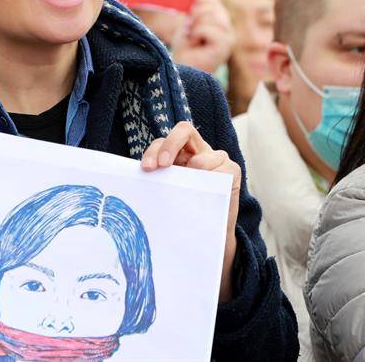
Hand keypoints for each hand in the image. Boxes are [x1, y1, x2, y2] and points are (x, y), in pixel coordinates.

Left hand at [140, 121, 241, 301]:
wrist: (209, 235)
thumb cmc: (184, 213)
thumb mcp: (168, 194)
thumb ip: (158, 182)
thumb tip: (132, 180)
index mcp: (179, 154)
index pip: (164, 140)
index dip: (154, 150)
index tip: (147, 168)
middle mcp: (197, 151)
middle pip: (184, 130)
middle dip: (170, 145)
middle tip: (162, 164)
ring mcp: (216, 158)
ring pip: (203, 154)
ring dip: (195, 170)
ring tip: (191, 187)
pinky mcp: (232, 170)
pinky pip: (223, 167)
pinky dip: (213, 177)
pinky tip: (209, 191)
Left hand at [171, 0, 234, 73]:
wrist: (184, 71)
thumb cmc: (186, 50)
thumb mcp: (189, 25)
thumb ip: (197, 10)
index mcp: (221, 21)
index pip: (212, 0)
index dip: (198, 5)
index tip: (190, 21)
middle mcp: (228, 28)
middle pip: (211, 6)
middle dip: (195, 16)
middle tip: (191, 32)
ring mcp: (229, 38)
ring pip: (209, 17)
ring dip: (195, 28)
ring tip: (194, 40)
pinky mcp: (224, 46)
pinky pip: (206, 29)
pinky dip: (196, 34)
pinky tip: (196, 45)